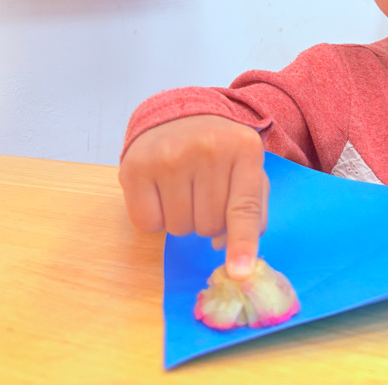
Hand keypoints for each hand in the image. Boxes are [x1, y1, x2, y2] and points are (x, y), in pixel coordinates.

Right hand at [118, 114, 268, 279]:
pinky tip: (161, 192)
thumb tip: (226, 248)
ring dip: (183, 220)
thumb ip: (251, 211)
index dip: (242, 243)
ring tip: (184, 189)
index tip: (240, 272)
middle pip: (209, 226)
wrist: (181, 114)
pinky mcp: (136, 166)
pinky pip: (147, 223)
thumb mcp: (248, 170)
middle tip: (204, 192)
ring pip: (179, 228)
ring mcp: (169, 156)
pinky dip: (155, 218)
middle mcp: (207, 149)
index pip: (244, 207)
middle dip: (208, 221)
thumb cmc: (221, 151)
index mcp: (245, 150)